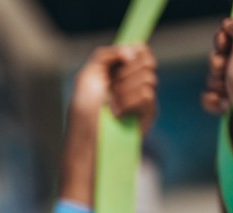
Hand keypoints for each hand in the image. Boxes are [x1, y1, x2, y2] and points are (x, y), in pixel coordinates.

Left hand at [61, 45, 157, 205]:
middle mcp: (131, 83)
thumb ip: (107, 55)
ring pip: (147, 76)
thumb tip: (135, 49)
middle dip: (124, 74)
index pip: (140, 50)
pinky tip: (119, 115)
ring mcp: (142, 99)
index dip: (133, 52)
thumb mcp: (87, 78)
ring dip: (124, 91)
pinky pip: (147, 93)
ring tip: (111, 108)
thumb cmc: (84, 114)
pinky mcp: (148, 114)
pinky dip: (129, 102)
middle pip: (146, 60)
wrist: (87, 143)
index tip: (121, 62)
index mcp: (117, 72)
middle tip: (109, 91)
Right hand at [202, 17, 232, 149]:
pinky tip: (224, 105)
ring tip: (227, 92)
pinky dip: (214, 100)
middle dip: (217, 65)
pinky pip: (211, 94)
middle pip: (220, 54)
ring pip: (214, 75)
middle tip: (226, 71)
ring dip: (215, 83)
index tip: (225, 46)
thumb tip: (232, 23)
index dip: (224, 40)